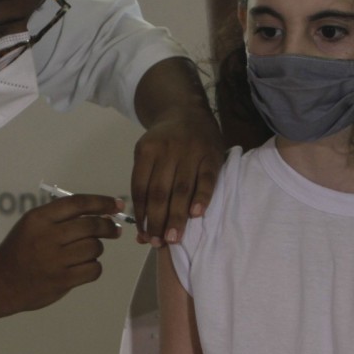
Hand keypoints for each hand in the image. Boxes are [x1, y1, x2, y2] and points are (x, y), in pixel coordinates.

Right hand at [0, 193, 123, 316]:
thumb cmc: (18, 251)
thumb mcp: (30, 225)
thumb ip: (59, 218)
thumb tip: (100, 212)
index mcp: (39, 218)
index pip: (78, 203)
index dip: (102, 202)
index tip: (117, 205)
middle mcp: (47, 236)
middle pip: (91, 225)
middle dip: (108, 226)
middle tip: (114, 230)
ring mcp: (55, 260)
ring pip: (94, 248)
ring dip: (96, 249)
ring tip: (86, 252)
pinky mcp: (61, 281)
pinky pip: (93, 269)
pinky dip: (93, 268)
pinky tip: (84, 267)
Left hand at [130, 107, 223, 247]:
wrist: (188, 110)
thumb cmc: (165, 142)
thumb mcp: (148, 154)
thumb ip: (145, 186)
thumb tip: (141, 227)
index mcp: (146, 150)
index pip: (141, 187)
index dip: (141, 214)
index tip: (143, 236)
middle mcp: (167, 150)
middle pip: (160, 192)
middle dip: (157, 221)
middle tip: (157, 243)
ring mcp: (191, 151)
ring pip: (182, 189)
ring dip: (177, 217)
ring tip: (173, 239)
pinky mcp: (212, 154)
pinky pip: (206, 179)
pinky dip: (202, 198)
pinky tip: (196, 215)